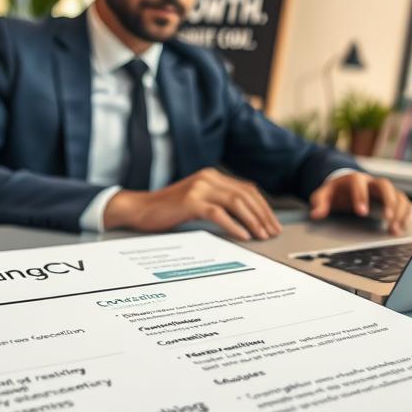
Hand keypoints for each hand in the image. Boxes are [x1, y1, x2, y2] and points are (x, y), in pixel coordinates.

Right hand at [103, 168, 281, 240]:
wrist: (139, 209)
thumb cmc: (167, 210)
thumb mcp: (197, 201)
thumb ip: (218, 202)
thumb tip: (247, 218)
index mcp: (211, 176)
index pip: (247, 189)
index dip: (263, 207)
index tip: (272, 223)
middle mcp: (208, 178)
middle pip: (246, 194)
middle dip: (263, 215)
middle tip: (272, 232)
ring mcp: (199, 188)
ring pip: (236, 202)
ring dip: (253, 220)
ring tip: (262, 235)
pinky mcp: (190, 202)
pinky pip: (219, 213)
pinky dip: (234, 225)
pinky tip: (243, 235)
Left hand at [309, 172, 411, 235]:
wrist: (346, 185)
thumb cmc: (336, 192)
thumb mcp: (323, 195)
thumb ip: (319, 202)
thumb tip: (315, 214)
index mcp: (354, 179)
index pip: (359, 183)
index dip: (361, 196)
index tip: (361, 212)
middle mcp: (372, 182)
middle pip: (385, 185)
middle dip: (388, 201)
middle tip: (387, 218)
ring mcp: (384, 190)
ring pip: (398, 195)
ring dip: (399, 212)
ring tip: (394, 230)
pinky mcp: (392, 198)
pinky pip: (404, 203)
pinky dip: (405, 215)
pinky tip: (400, 229)